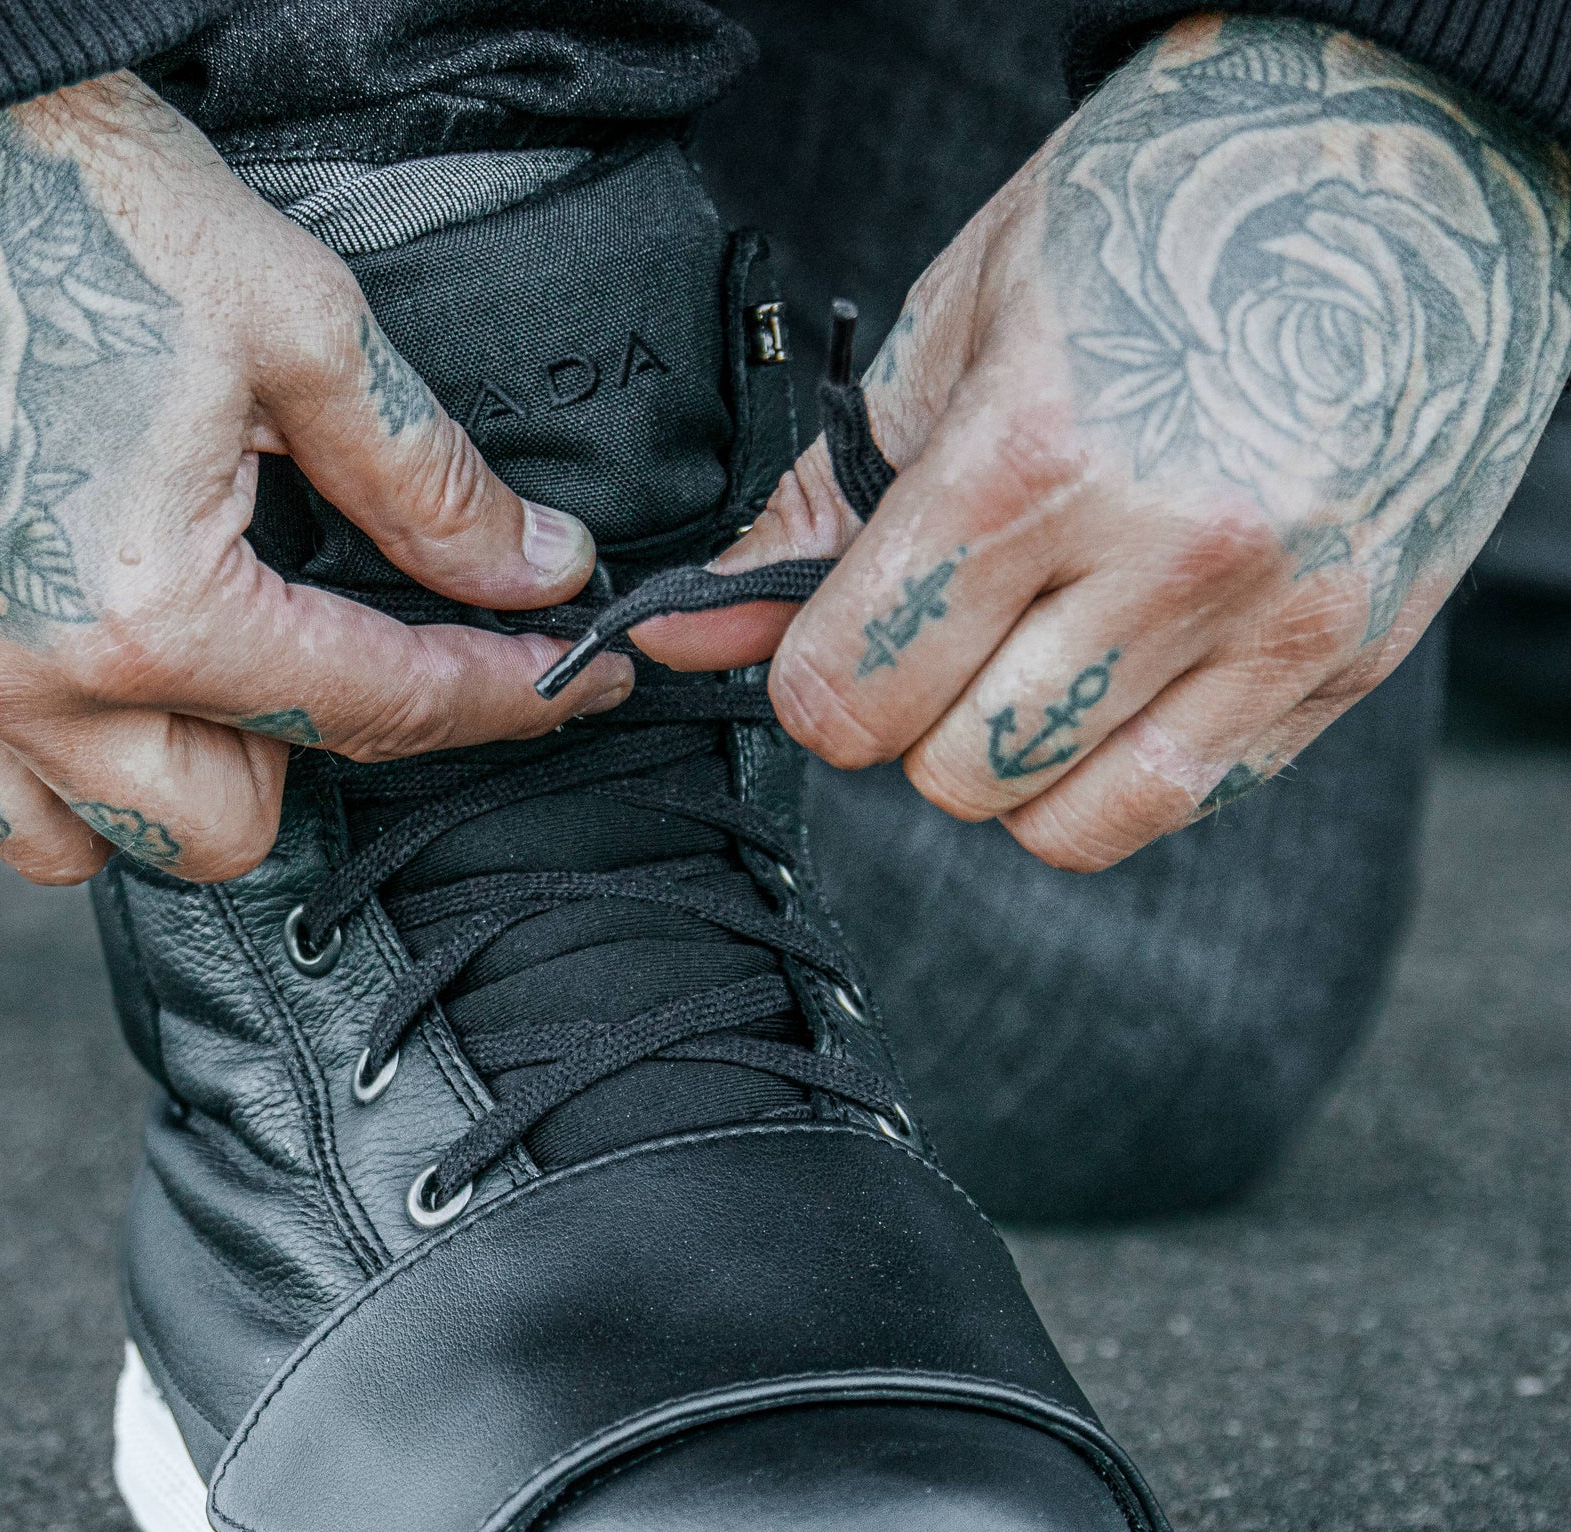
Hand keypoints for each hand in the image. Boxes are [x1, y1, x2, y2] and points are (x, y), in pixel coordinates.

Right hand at [0, 73, 624, 883]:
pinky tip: (92, 662)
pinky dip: (58, 760)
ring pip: (91, 842)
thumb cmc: (57, 190)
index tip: (576, 683)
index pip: (374, 709)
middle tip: (328, 646)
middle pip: (228, 833)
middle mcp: (17, 678)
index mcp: (144, 607)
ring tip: (204, 667)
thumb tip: (531, 567)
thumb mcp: (291, 319)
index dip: (501, 701)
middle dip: (307, 759)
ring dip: (176, 781)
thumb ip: (423, 481)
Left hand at [641, 15, 1570, 868]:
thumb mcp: (957, 325)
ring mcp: (1273, 618)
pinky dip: (1116, 771)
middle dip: (916, 719)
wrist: (1398, 157)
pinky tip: (1126, 670)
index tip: (835, 645)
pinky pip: (1175, 804)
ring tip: (1043, 645)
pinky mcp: (1347, 659)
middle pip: (951, 771)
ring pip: (1057, 819)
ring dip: (1014, 759)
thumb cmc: (1163, 217)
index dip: (817, 681)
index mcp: (1040, 453)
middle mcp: (1169, 553)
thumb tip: (690, 630)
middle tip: (954, 627)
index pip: (855, 688)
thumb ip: (817, 504)